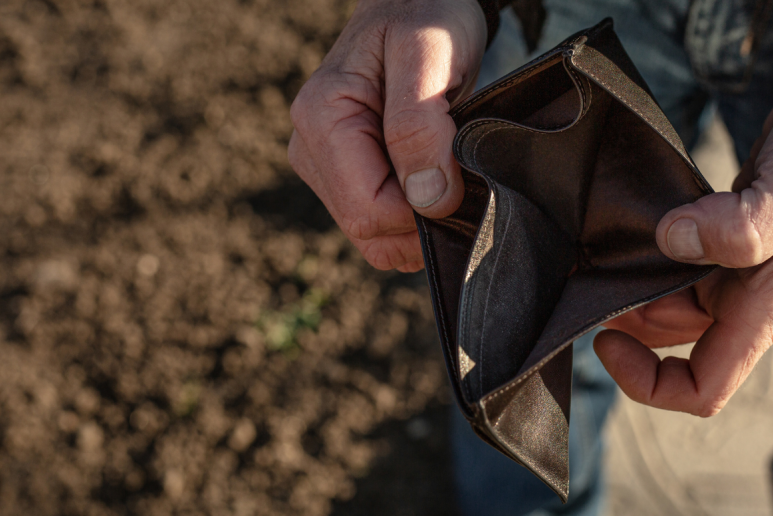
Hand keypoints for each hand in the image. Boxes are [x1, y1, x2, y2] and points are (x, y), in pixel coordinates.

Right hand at [288, 0, 486, 271]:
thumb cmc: (425, 16)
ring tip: (450, 173)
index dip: (422, 213)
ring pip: (375, 236)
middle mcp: (311, 149)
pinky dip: (415, 220)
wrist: (420, 4)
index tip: (460, 179)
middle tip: (461, 175)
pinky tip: (438, 183)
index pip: (368, 211)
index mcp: (321, 119)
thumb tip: (427, 199)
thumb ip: (420, 125)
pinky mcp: (345, 177)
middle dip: (422, 220)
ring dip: (420, 222)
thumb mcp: (428, 54)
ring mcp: (325, 167)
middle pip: (368, 229)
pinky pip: (380, 227)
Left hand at [593, 27, 772, 416]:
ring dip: (631, 285)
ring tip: (597, 248)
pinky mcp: (726, 231)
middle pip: (670, 342)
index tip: (607, 338)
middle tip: (587, 273)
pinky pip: (677, 261)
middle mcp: (747, 297)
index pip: (702, 388)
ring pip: (669, 299)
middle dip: (625, 322)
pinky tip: (626, 223)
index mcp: (763, 309)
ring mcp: (737, 266)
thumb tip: (671, 241)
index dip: (647, 382)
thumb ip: (740, 226)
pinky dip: (647, 253)